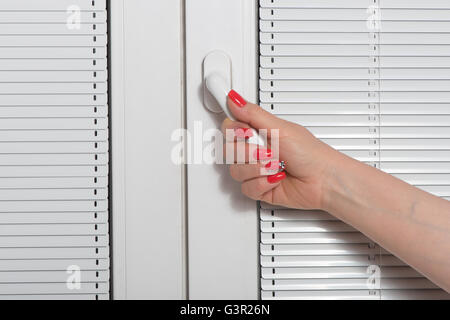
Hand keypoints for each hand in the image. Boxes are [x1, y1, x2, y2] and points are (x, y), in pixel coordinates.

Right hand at [222, 90, 341, 209]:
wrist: (323, 181)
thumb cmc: (310, 154)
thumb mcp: (280, 128)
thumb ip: (253, 114)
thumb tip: (235, 99)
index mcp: (260, 132)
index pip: (231, 126)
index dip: (233, 129)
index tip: (245, 131)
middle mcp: (255, 150)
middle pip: (228, 150)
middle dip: (249, 152)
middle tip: (267, 150)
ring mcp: (256, 169)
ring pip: (236, 170)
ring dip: (258, 168)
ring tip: (275, 165)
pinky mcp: (259, 187)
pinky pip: (246, 187)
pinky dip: (262, 183)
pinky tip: (276, 178)